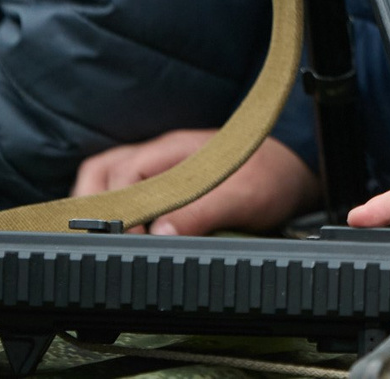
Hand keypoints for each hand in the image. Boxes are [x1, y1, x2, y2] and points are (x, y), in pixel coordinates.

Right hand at [72, 132, 318, 235]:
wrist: (296, 174)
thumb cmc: (274, 179)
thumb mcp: (245, 196)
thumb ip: (202, 211)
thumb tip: (159, 232)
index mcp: (175, 149)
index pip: (121, 172)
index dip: (116, 208)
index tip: (124, 239)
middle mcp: (161, 154)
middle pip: (102, 172)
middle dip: (94, 204)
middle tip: (103, 240)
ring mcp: (160, 167)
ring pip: (108, 179)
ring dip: (102, 207)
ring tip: (108, 239)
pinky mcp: (165, 183)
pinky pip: (125, 191)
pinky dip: (117, 211)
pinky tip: (124, 233)